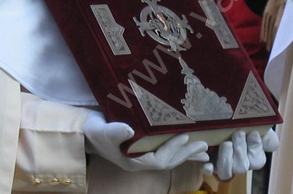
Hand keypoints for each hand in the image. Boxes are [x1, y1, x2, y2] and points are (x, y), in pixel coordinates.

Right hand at [83, 110, 208, 171]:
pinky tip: (191, 143)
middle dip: (186, 153)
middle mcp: (141, 161)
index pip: (158, 160)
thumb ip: (114, 131)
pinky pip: (167, 151)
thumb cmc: (95, 131)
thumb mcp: (102, 130)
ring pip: (170, 158)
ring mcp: (144, 156)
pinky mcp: (147, 148)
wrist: (87, 131)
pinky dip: (180, 148)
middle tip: (204, 145)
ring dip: (187, 154)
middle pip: (168, 161)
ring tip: (205, 150)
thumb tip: (130, 130)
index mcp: (133, 161)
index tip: (185, 135)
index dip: (172, 149)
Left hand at [202, 129, 278, 180]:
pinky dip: (208, 167)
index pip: (257, 160)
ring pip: (226, 171)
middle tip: (238, 133)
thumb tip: (267, 140)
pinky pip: (209, 170)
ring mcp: (224, 165)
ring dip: (227, 156)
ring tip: (226, 143)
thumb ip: (267, 134)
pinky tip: (207, 162)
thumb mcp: (260, 127)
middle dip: (240, 149)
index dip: (255, 147)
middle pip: (242, 168)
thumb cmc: (247, 125)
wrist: (227, 122)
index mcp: (253, 158)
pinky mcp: (210, 162)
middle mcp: (239, 165)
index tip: (253, 133)